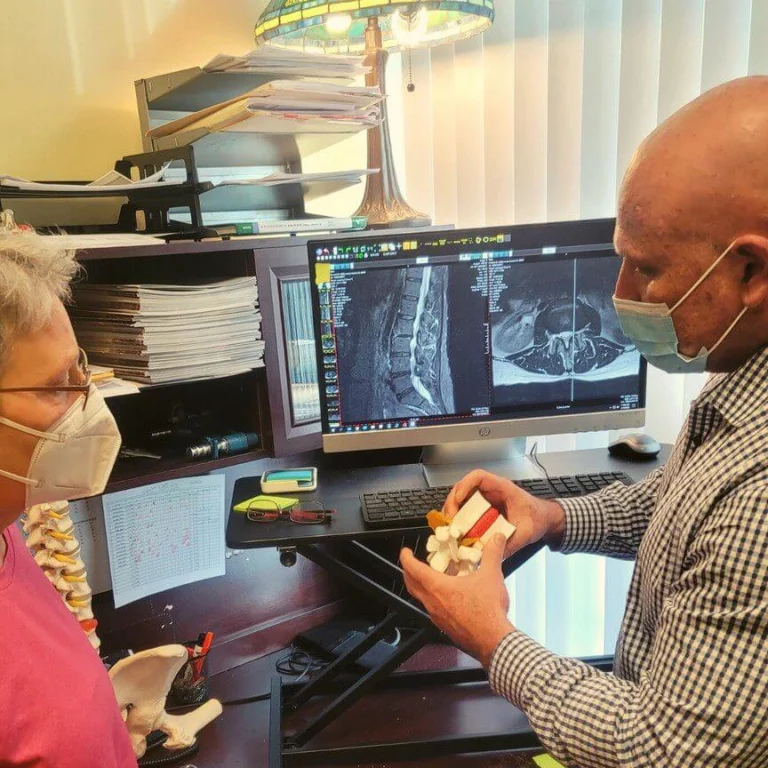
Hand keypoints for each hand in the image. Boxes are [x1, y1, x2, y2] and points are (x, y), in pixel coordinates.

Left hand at [401, 534, 513, 666]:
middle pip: (411, 585)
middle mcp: (433, 603)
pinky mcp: (445, 628)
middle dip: (408, 573)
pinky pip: (432, 611)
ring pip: (421, 599)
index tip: (405, 552)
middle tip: (411, 565)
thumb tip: (497, 538)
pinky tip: (447, 599)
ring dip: (421, 588)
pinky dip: (433, 601)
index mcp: (438, 587)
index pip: (414, 569)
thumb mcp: (491, 575)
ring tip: (430, 580)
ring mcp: (437, 617)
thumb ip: (492, 554)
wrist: (493, 641)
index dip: (406, 558)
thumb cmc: (487, 610)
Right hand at [442, 470, 565, 557]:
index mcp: (502, 488)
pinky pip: (466, 509)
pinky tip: (457, 531)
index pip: (478, 477)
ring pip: (462, 498)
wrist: (544, 519)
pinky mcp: (483, 509)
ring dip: (453, 512)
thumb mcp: (526, 533)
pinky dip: (459, 519)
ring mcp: (485, 499)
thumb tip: (492, 556)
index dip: (464, 486)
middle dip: (452, 502)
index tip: (457, 500)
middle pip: (463, 487)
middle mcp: (491, 491)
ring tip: (450, 527)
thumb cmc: (537, 518)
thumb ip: (511, 543)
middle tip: (449, 519)